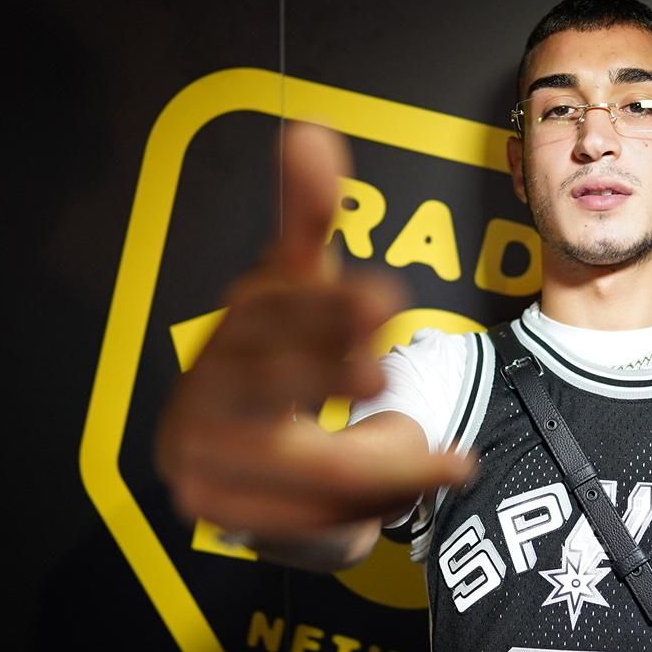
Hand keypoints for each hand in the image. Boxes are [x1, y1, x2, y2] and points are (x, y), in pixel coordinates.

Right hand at [155, 123, 468, 541]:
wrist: (247, 463)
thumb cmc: (283, 361)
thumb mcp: (304, 291)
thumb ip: (307, 218)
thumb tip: (311, 132)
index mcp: (224, 333)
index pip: (261, 314)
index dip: (318, 306)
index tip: (382, 297)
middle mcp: (200, 396)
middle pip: (263, 387)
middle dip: (325, 375)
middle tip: (385, 368)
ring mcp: (200, 460)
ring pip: (298, 465)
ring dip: (380, 463)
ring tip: (451, 455)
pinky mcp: (221, 516)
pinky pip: (306, 519)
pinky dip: (373, 505)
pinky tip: (431, 481)